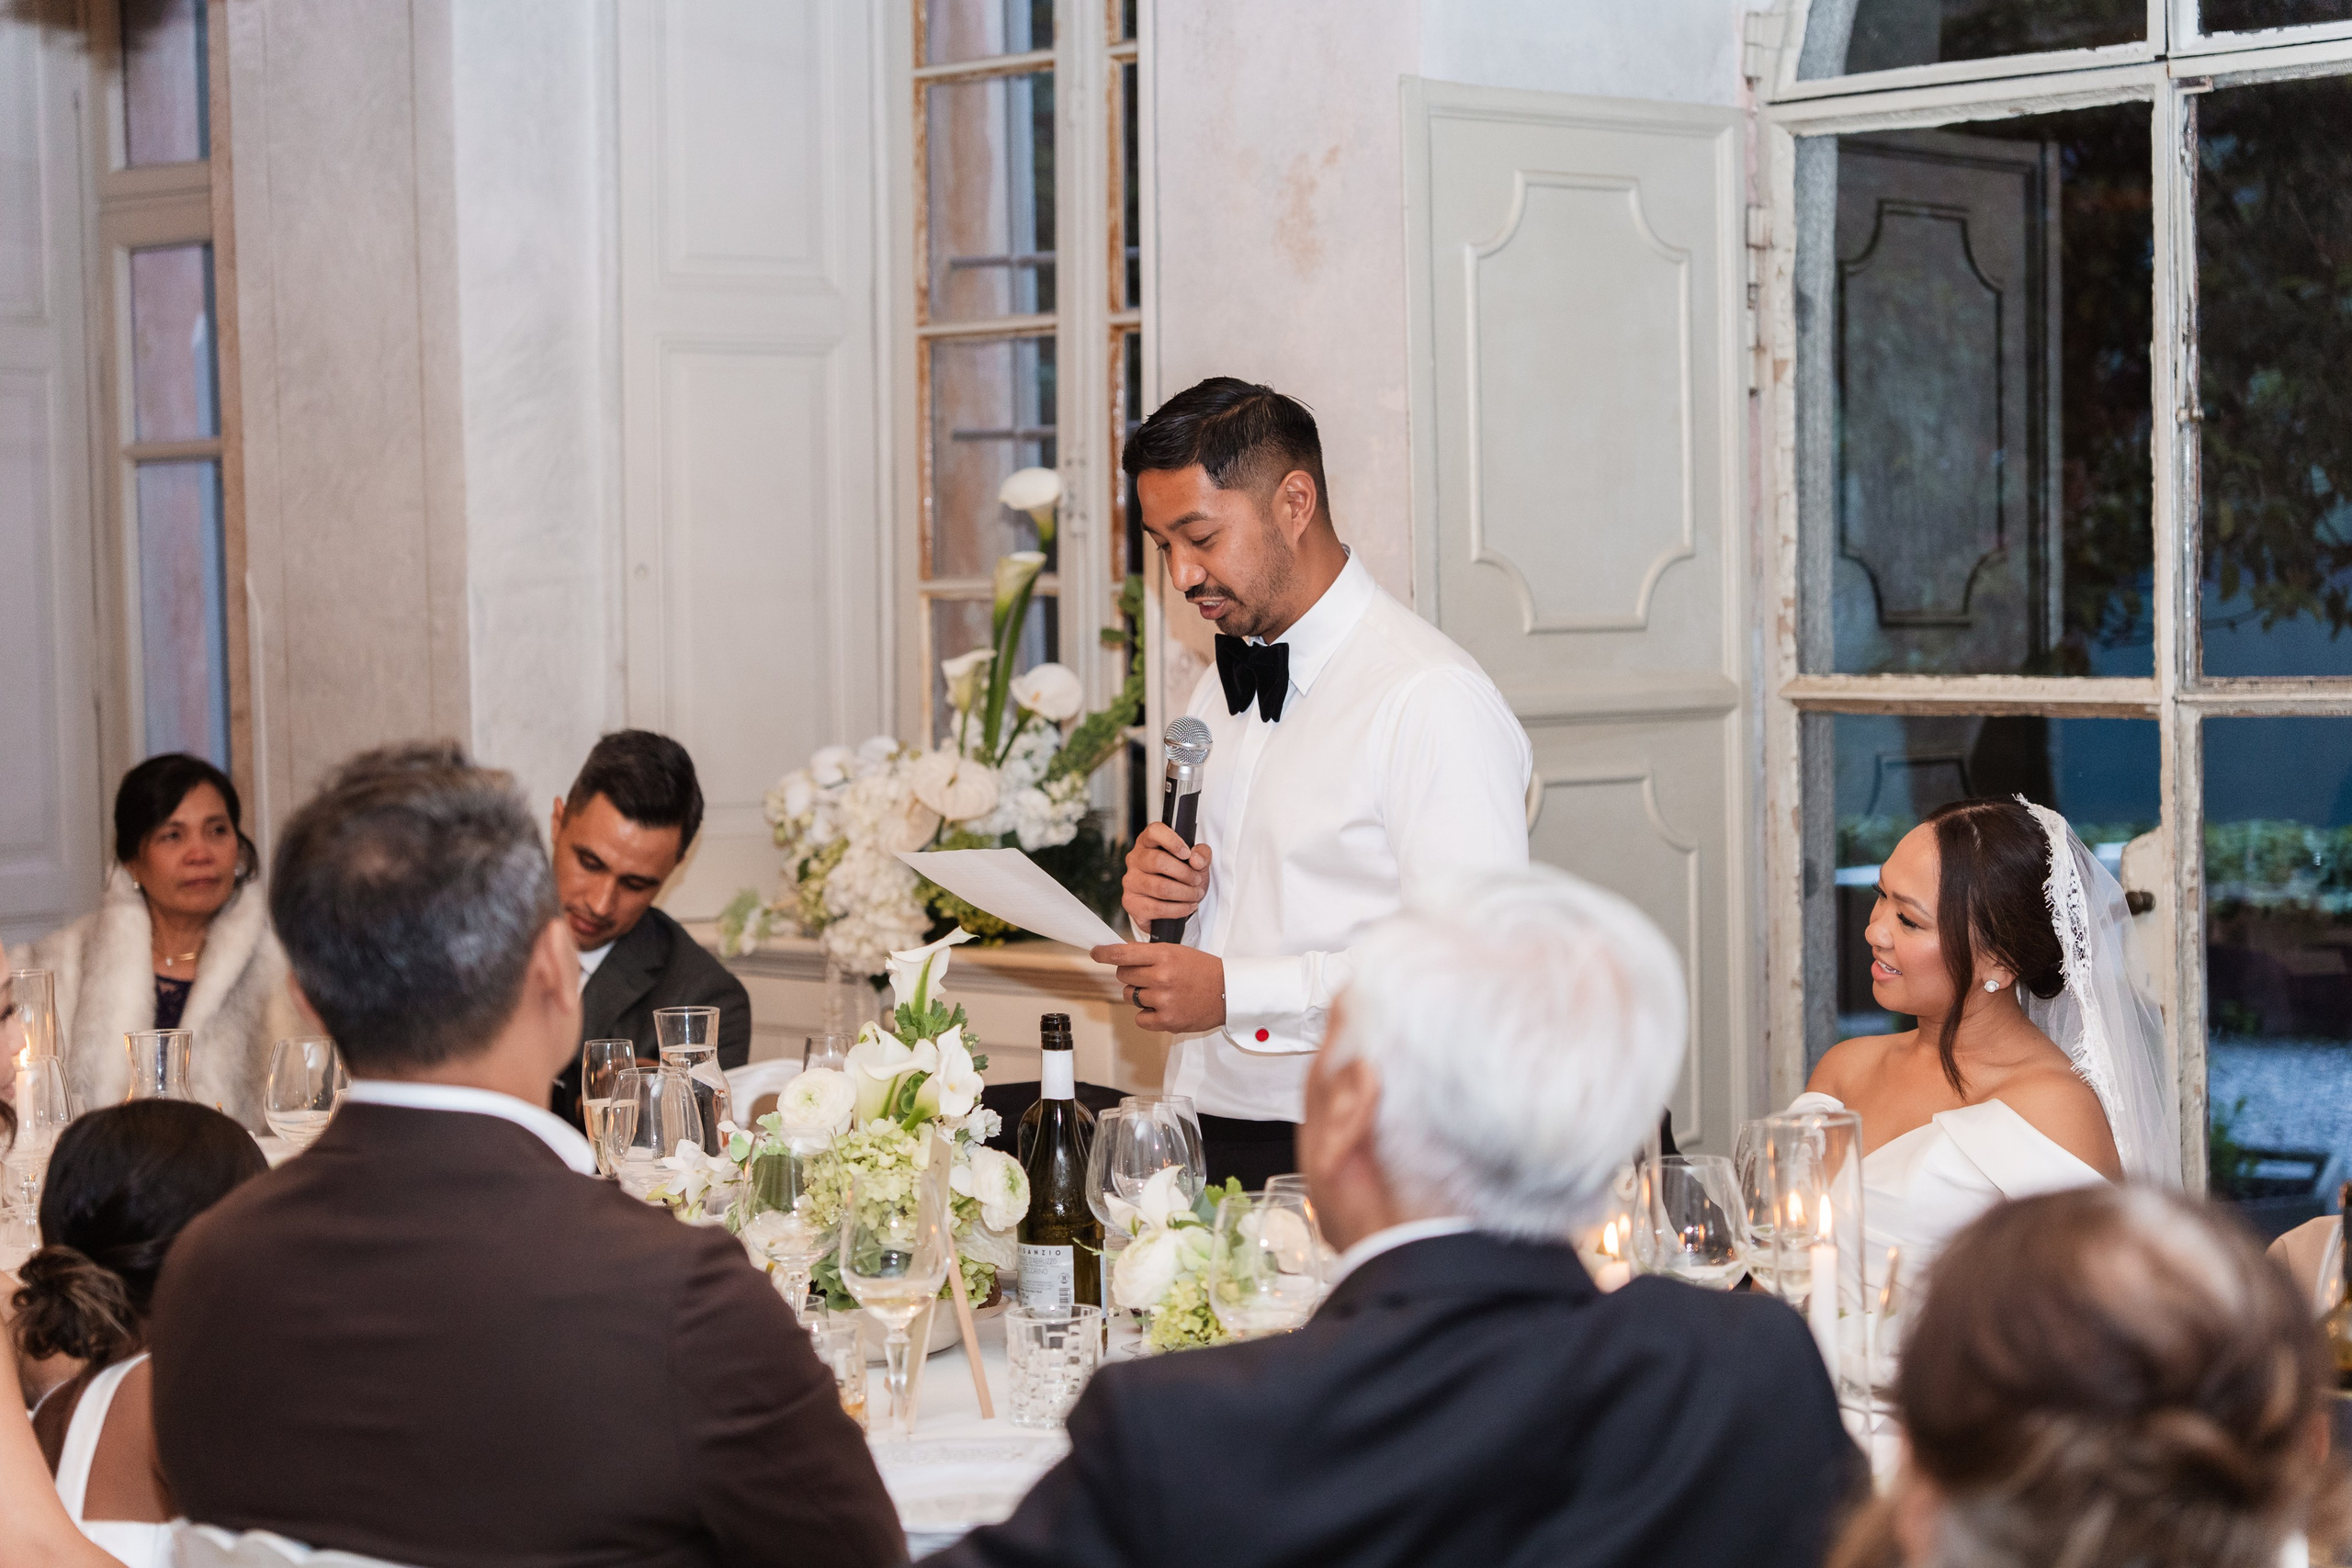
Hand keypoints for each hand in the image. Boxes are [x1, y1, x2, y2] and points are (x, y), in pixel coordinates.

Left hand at [1092, 942, 1225, 1034]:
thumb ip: (1150, 954)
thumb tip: (1120, 955)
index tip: (1096, 953)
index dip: (1105, 953)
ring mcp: (1164, 1000)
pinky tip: (1162, 1008)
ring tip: (1161, 992)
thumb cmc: (1202, 970)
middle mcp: (1162, 977)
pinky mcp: (1167, 1021)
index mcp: (1165, 956)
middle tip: (1149, 975)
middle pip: (1123, 975)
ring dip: (1140, 994)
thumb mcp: (1178, 952)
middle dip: (1131, 974)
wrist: (1228, 992)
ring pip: (1130, 996)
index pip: (1124, 954)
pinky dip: (1147, 1015)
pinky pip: (1140, 1018)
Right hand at [1121, 822, 1210, 934]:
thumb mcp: (1196, 862)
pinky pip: (1157, 908)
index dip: (1172, 840)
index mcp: (1148, 842)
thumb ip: (1202, 855)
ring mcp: (1130, 881)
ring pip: (1160, 887)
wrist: (1170, 905)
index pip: (1154, 831)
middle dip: (1185, 873)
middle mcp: (1135, 859)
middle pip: (1158, 861)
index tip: (1187, 853)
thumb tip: (1196, 859)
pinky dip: (1178, 909)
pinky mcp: (1131, 903)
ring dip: (1185, 893)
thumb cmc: (1180, 877)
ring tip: (1195, 895)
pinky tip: (1187, 906)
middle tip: (1197, 881)